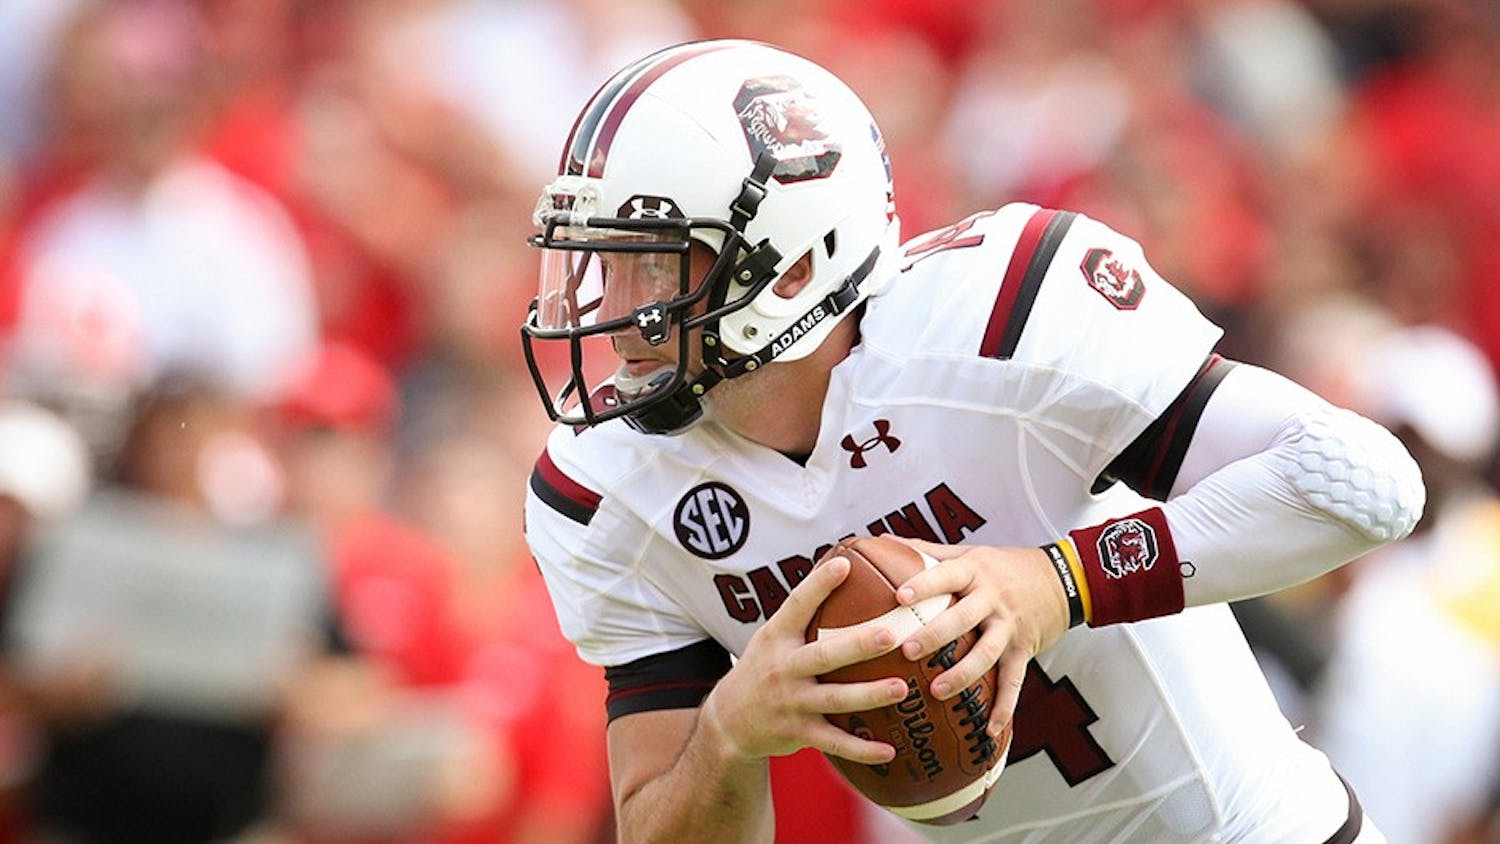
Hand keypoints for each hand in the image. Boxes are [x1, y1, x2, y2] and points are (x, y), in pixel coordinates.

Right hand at [698, 555, 911, 765]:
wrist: (729, 721)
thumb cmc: (765, 667)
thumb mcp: (773, 637)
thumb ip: (804, 612)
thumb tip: (845, 565)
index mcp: (777, 638)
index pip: (797, 605)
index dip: (819, 585)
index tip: (845, 563)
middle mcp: (783, 669)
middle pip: (824, 655)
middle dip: (857, 645)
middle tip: (890, 634)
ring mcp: (790, 703)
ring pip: (834, 699)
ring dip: (869, 695)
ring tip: (902, 688)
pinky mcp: (798, 733)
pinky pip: (834, 742)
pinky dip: (862, 749)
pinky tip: (889, 750)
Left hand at [890, 540, 1070, 739]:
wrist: (1062, 579)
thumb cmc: (1004, 566)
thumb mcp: (968, 553)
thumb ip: (925, 551)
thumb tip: (882, 541)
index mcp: (975, 572)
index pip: (947, 575)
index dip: (924, 585)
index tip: (899, 596)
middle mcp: (992, 599)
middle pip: (963, 618)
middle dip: (936, 635)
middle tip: (908, 650)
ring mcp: (1009, 626)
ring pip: (986, 653)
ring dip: (963, 673)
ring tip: (937, 691)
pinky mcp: (1023, 649)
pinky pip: (1014, 682)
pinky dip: (1003, 707)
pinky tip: (988, 730)